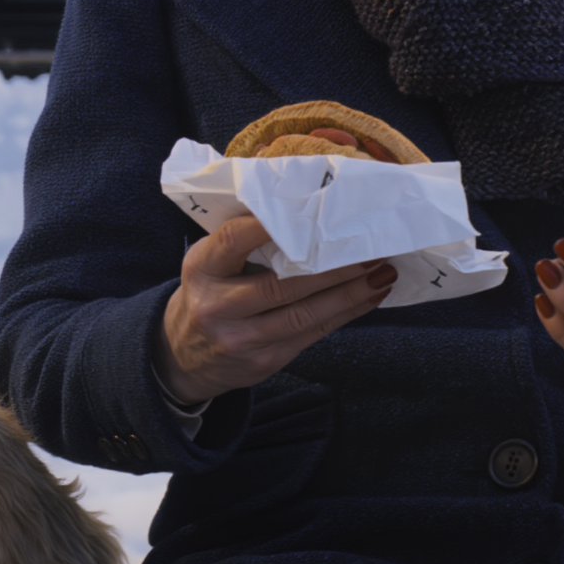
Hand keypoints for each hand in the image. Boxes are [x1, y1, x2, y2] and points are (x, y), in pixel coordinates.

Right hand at [154, 213, 396, 405]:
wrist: (184, 355)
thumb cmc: (207, 292)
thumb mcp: (207, 262)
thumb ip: (240, 240)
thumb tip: (296, 202)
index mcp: (202, 269)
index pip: (233, 241)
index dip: (267, 226)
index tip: (308, 210)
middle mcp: (217, 305)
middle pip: (280, 286)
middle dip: (330, 268)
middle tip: (367, 248)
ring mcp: (241, 338)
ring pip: (302, 315)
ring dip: (348, 294)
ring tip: (380, 274)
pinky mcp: (265, 361)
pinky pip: (311, 335)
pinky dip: (344, 315)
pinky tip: (367, 298)